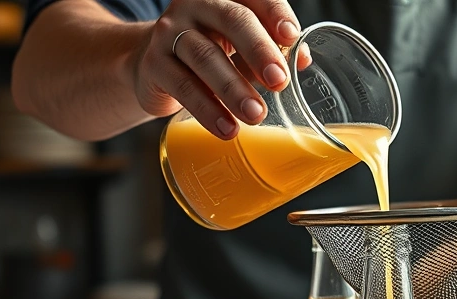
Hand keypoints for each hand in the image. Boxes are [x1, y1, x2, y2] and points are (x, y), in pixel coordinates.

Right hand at [133, 0, 309, 138]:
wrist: (154, 64)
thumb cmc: (211, 51)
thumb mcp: (243, 47)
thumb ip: (272, 49)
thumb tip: (302, 59)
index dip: (274, 12)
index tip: (291, 36)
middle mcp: (196, 6)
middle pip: (232, 20)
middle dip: (259, 50)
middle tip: (279, 81)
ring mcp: (171, 33)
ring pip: (205, 56)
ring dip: (234, 88)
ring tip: (256, 115)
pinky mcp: (154, 64)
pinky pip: (183, 86)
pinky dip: (207, 110)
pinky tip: (227, 128)